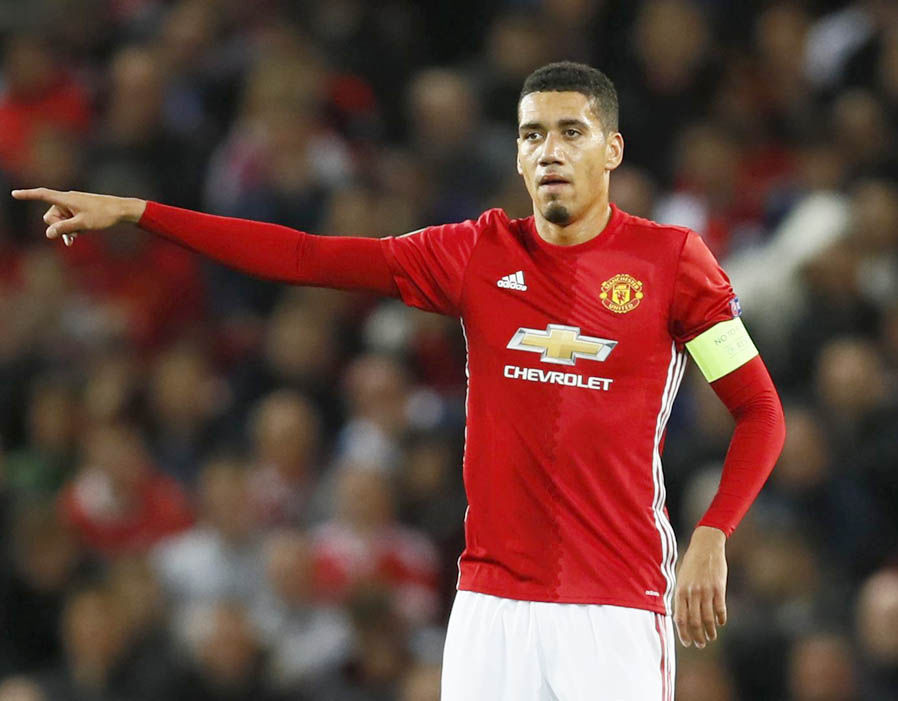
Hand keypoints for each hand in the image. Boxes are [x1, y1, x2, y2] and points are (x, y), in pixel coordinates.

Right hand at [11, 188, 145, 243]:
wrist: (121, 210)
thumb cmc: (103, 215)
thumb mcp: (83, 224)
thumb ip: (64, 228)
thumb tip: (49, 233)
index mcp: (66, 199)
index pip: (43, 195)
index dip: (28, 195)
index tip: (14, 193)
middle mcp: (67, 200)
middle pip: (50, 216)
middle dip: (58, 226)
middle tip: (72, 235)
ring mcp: (73, 205)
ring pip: (60, 220)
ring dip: (66, 229)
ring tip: (79, 234)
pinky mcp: (79, 210)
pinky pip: (68, 220)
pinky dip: (70, 228)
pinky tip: (76, 237)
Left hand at [673, 525, 726, 647]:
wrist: (706, 546)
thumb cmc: (692, 563)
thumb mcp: (682, 578)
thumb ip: (681, 596)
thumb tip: (680, 617)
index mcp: (680, 591)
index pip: (680, 619)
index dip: (684, 634)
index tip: (687, 643)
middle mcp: (692, 593)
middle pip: (694, 622)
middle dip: (697, 637)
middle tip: (701, 644)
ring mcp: (705, 591)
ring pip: (707, 619)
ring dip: (710, 632)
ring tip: (711, 637)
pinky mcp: (718, 588)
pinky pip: (720, 609)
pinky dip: (720, 619)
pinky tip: (720, 623)